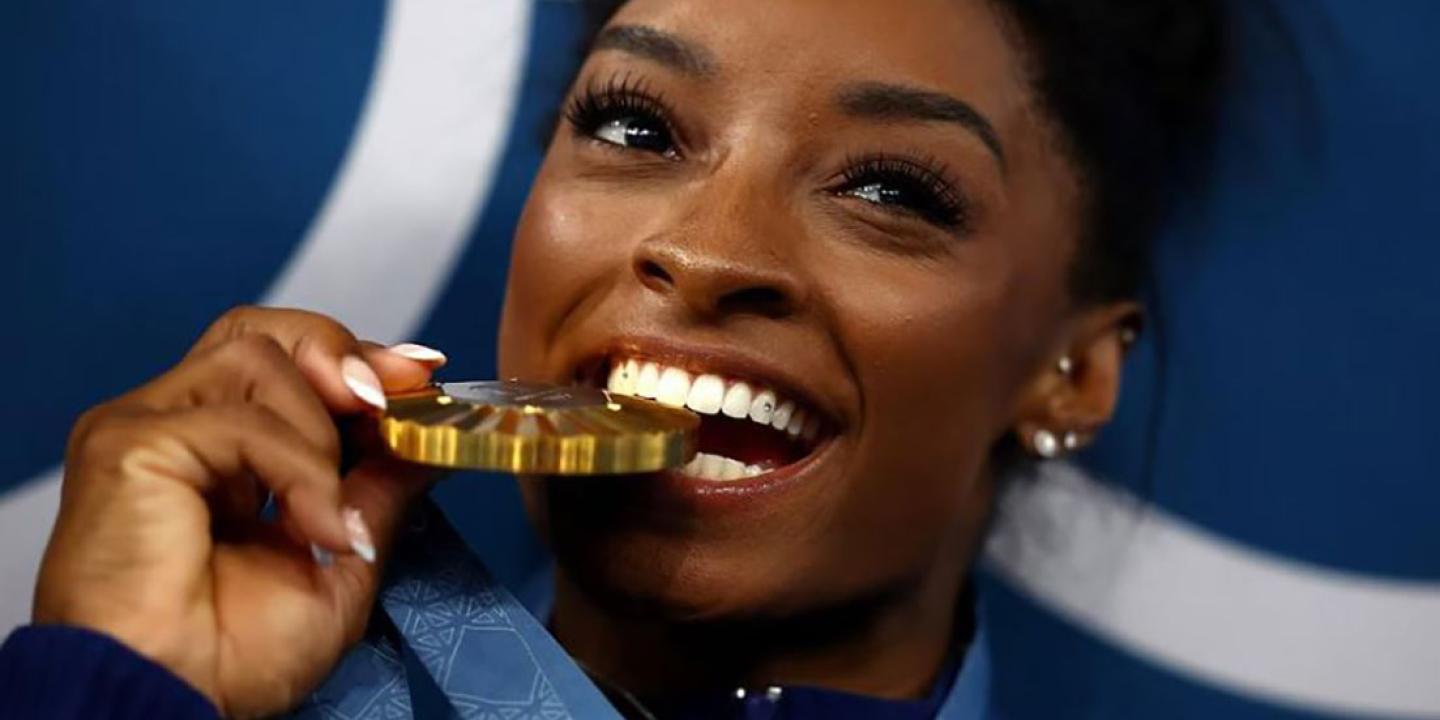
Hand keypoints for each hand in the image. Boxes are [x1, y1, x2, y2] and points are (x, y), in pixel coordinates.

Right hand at [33, 307, 445, 717]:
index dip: (352, 358)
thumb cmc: (231, 657)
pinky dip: (299, 471)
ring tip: (328, 513)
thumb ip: (378, 493)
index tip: (418, 374)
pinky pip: (242, 421)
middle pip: (259, 331)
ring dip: (320, 434)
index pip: (281, 361)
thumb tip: (430, 441)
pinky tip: (313, 530)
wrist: (171, 704)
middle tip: (388, 400)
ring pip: (257, 360)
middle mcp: (176, 427)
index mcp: (217, 454)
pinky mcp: (128, 443)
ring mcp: (146, 428)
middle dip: (339, 355)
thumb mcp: (340, 563)